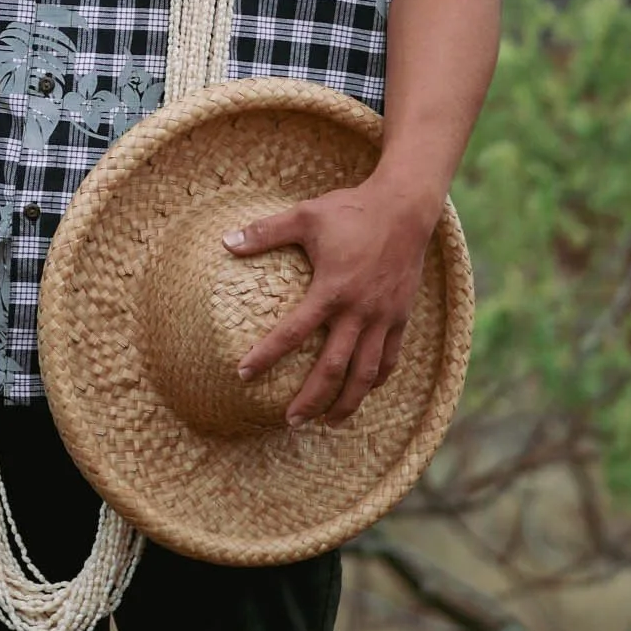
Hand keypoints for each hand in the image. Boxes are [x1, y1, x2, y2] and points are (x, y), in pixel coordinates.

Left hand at [226, 171, 440, 426]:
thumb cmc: (351, 210)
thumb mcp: (305, 215)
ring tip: (328, 422)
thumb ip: (265, 232)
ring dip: (346, 402)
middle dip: (311, 399)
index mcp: (331, 290)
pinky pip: (390, 359)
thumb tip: (225, 242)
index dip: (266, 355)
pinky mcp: (401, 317)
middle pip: (333, 369)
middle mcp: (358, 311)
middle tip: (290, 421)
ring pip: (365, 373)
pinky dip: (376, 380)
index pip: (292, 332)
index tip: (244, 374)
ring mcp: (383, 317)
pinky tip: (363, 390)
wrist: (405, 208)